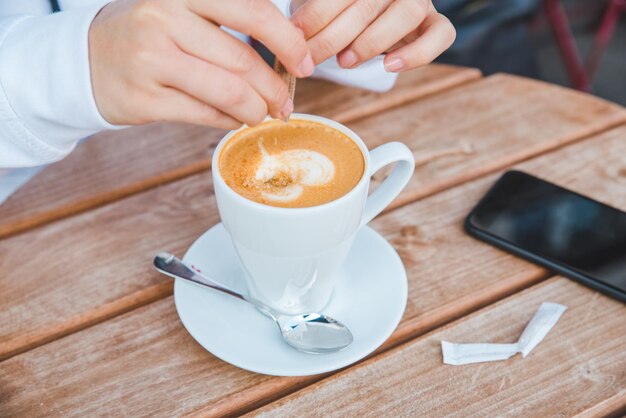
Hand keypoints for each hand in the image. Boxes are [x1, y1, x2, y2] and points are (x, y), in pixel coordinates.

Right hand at [89, 0, 313, 128]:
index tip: (305, 63)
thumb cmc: (147, 33)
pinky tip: (234, 119)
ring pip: (228, 93)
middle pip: (244, 61)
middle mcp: (163, 19)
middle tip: (283, 102)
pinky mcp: (144, 99)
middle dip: (275, 88)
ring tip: (263, 114)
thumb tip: (287, 52)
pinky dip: (229, 120)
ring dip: (256, 110)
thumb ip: (228, 21)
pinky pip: (205, 115)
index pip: (253, 12)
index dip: (288, 42)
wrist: (85, 59)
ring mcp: (151, 61)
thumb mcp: (182, 9)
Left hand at [291, 0, 454, 71]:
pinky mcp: (435, 23)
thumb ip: (311, 9)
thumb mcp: (323, 3)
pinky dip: (416, 54)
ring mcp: (420, 0)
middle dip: (334, 35)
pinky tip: (388, 66)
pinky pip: (441, 36)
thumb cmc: (340, 8)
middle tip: (311, 56)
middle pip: (369, 4)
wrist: (372, 11)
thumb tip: (289, 28)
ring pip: (407, 14)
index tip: (296, 34)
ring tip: (345, 62)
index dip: (317, 13)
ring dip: (371, 42)